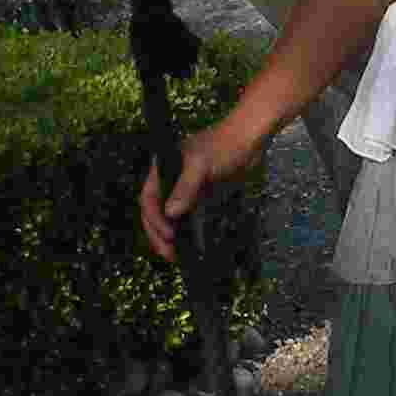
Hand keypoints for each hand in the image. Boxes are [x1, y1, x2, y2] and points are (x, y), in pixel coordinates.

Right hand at [139, 119, 256, 260]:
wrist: (248, 140)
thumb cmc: (223, 146)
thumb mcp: (201, 166)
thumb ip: (185, 189)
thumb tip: (170, 214)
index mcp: (162, 168)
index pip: (148, 199)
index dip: (154, 219)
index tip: (168, 235)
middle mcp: (169, 179)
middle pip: (155, 212)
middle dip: (159, 234)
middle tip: (169, 254)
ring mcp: (184, 189)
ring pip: (170, 218)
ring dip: (171, 236)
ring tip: (176, 256)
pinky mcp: (199, 196)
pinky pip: (189, 218)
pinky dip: (189, 232)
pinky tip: (193, 247)